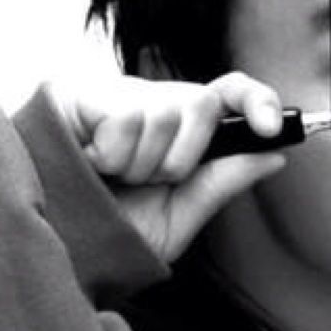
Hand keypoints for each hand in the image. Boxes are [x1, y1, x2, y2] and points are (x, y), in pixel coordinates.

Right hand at [53, 72, 285, 265]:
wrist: (55, 238)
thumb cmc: (116, 223)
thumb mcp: (179, 213)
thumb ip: (224, 181)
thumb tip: (275, 156)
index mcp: (187, 129)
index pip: (232, 93)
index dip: (258, 101)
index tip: (271, 129)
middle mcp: (160, 103)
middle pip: (203, 103)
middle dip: (180, 158)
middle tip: (146, 181)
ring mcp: (125, 95)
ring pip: (165, 114)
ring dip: (141, 164)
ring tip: (112, 175)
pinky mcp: (90, 93)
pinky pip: (126, 120)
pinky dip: (111, 156)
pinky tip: (90, 161)